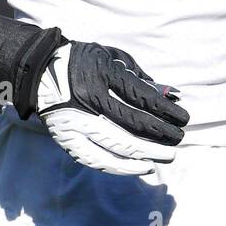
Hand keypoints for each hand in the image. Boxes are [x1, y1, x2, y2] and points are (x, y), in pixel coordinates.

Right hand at [36, 42, 187, 175]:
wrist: (41, 73)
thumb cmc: (86, 62)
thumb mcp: (114, 58)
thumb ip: (142, 78)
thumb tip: (172, 96)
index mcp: (101, 73)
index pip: (141, 97)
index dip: (166, 111)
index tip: (184, 118)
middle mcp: (87, 99)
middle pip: (133, 123)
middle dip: (161, 134)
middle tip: (179, 139)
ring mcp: (76, 122)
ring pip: (117, 145)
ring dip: (147, 153)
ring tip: (167, 156)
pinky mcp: (67, 140)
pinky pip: (98, 160)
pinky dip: (123, 167)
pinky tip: (143, 167)